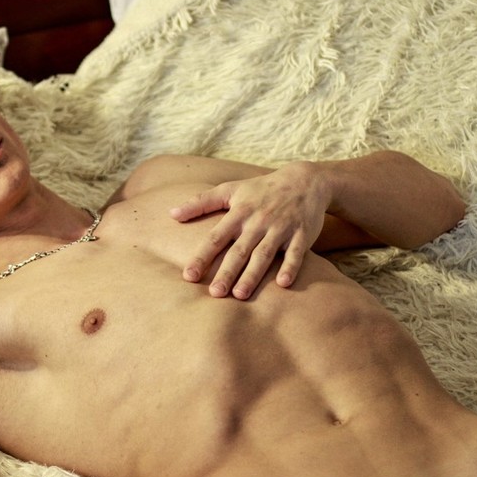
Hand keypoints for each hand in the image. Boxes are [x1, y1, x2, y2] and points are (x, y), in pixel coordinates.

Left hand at [169, 161, 330, 297]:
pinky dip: (290, 267)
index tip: (189, 276)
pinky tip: (282, 284)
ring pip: (264, 255)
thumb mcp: (230, 190)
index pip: (216, 237)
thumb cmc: (261, 189)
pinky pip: (295, 253)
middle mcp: (258, 221)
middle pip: (239, 251)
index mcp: (239, 213)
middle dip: (226, 272)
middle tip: (214, 293)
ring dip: (252, 275)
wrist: (305, 181)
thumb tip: (171, 214)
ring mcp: (280, 228)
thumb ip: (201, 202)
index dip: (202, 257)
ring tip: (239, 295)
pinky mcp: (301, 235)